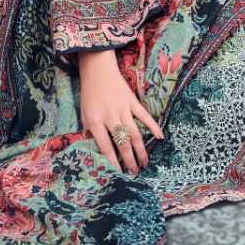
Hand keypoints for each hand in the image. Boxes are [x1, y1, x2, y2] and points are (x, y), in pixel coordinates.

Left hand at [77, 50, 164, 172]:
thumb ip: (91, 132)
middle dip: (130, 160)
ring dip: (141, 150)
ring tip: (145, 163)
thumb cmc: (89, 95)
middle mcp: (110, 117)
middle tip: (135, 172)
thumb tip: (99, 150)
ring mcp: (123, 110)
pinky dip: (153, 127)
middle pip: (122, 144)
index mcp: (95, 122)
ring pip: (135, 134)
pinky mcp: (132, 102)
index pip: (105, 147)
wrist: (98, 71)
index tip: (118, 173)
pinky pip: (144, 116)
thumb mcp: (84, 115)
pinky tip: (160, 137)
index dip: (113, 162)